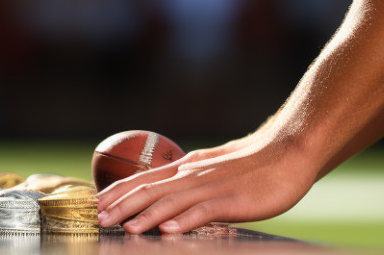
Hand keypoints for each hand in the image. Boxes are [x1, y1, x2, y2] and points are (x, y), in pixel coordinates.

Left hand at [95, 130, 316, 234]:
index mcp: (186, 169)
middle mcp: (192, 176)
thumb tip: (166, 194)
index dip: (118, 192)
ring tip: (124, 228)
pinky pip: (203, 212)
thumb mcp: (211, 169)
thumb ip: (189, 181)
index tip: (96, 203)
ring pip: (171, 202)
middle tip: (98, 219)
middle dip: (121, 206)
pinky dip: (183, 221)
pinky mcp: (232, 201)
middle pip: (149, 190)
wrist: (288, 153)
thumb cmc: (252, 166)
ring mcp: (211, 188)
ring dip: (145, 216)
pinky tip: (167, 231)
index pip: (144, 179)